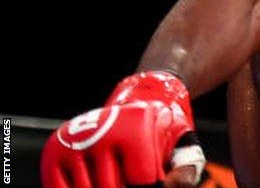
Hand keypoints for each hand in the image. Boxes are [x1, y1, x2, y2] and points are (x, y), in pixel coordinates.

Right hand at [40, 71, 205, 187]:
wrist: (138, 100)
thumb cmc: (162, 128)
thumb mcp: (183, 141)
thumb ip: (186, 167)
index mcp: (137, 128)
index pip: (142, 182)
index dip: (153, 185)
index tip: (156, 172)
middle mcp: (103, 130)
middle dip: (125, 185)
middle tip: (130, 172)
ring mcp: (75, 139)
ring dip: (103, 187)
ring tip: (117, 172)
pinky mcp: (55, 150)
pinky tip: (94, 180)